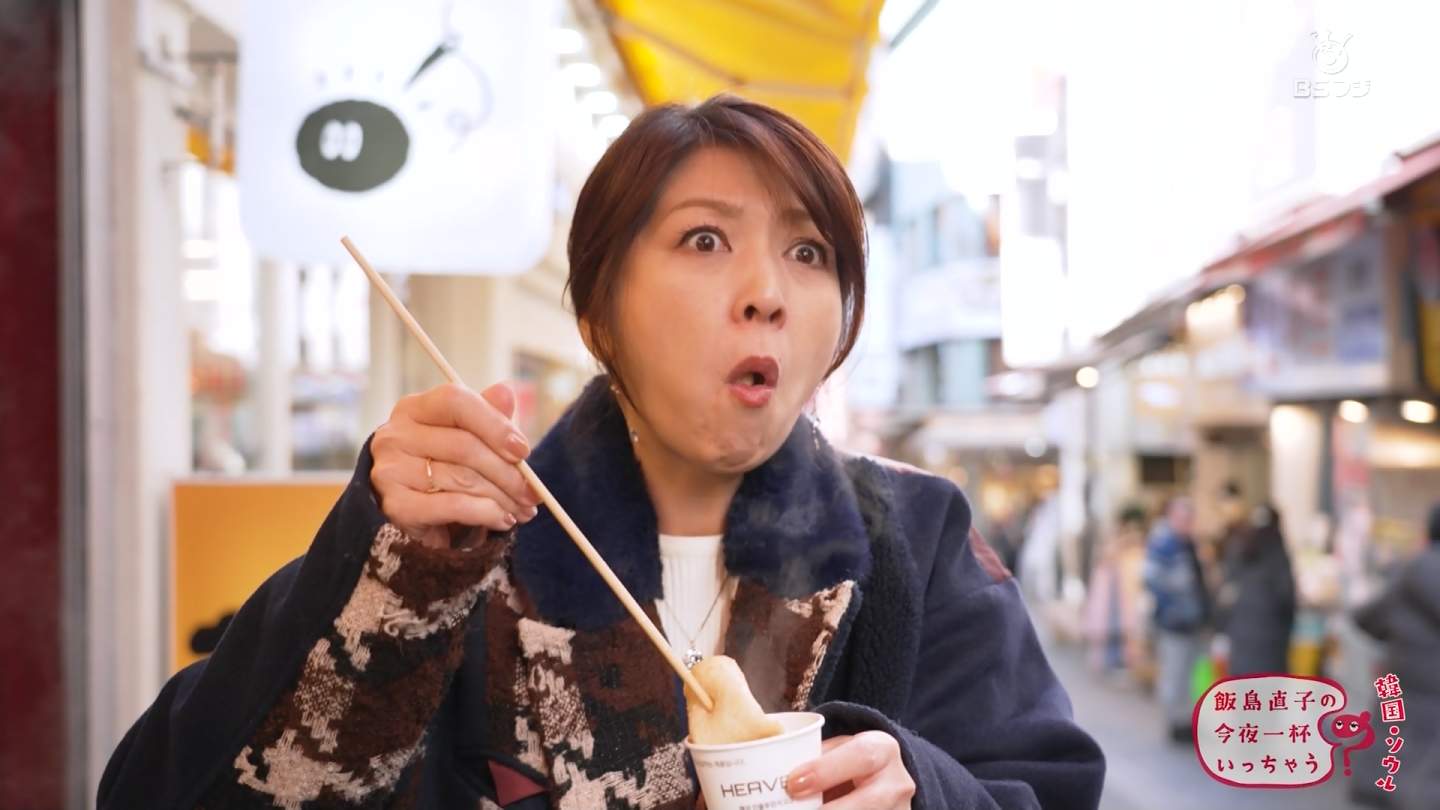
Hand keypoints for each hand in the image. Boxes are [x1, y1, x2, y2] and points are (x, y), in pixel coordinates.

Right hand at [369, 382, 538, 547]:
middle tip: (532, 492)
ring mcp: (391, 471)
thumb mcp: (467, 439)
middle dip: (507, 472)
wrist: (411, 518)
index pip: (456, 402)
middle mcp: (396, 436)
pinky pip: (454, 506)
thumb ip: (487, 416)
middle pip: (464, 446)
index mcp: (414, 409)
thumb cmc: (443, 470)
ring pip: (463, 479)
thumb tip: (506, 391)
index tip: (523, 451)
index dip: (494, 424)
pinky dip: (486, 514)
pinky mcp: (396, 505)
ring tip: (523, 509)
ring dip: (502, 497)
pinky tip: (502, 519)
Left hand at [786, 732, 914, 808]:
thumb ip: (815, 759)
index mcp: (882, 749)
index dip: (825, 770)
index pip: (860, 756)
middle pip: (870, 801)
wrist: (882, 781)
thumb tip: (772, 770)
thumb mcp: (838, 751)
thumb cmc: (850, 763)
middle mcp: (896, 783)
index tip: (793, 783)